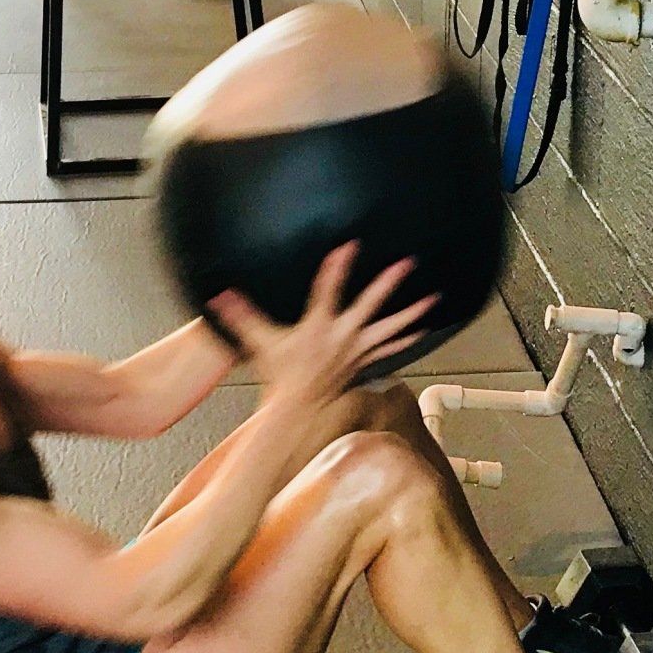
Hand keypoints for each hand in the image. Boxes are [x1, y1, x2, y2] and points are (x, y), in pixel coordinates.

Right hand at [207, 242, 437, 408]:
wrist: (298, 407)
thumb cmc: (280, 374)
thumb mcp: (259, 342)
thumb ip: (241, 316)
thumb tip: (218, 296)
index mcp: (318, 326)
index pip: (328, 289)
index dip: (337, 267)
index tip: (349, 245)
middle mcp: (343, 336)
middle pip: (371, 304)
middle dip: (389, 283)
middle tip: (406, 263)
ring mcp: (357, 350)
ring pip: (391, 328)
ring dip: (412, 313)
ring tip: (433, 298)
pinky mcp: (364, 361)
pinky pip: (391, 348)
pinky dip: (408, 337)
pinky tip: (423, 326)